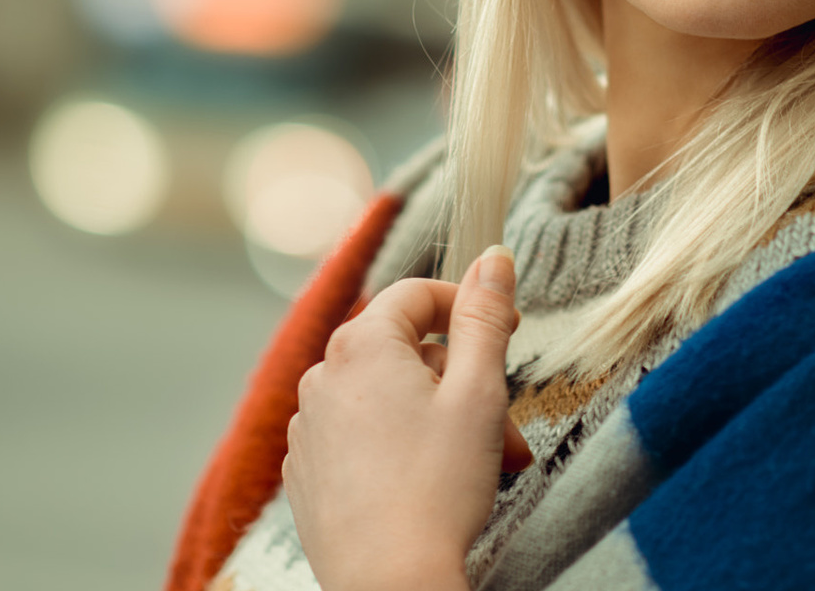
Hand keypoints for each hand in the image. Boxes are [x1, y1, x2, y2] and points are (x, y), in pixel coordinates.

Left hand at [283, 245, 532, 590]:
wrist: (390, 582)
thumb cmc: (437, 487)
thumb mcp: (479, 392)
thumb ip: (485, 318)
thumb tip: (493, 257)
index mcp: (361, 346)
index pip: (418, 294)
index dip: (470, 305)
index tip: (509, 329)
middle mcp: (322, 377)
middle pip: (405, 353)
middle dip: (462, 383)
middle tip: (507, 427)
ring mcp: (307, 429)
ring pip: (385, 399)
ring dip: (437, 419)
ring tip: (480, 464)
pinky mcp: (305, 474)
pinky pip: (359, 438)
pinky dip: (398, 448)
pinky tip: (430, 485)